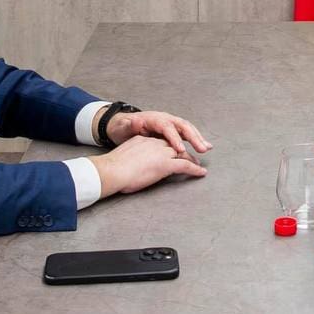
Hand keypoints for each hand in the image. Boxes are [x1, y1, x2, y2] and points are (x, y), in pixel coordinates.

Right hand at [90, 135, 206, 197]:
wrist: (112, 170)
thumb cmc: (113, 168)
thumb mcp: (125, 155)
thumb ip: (133, 154)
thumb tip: (136, 162)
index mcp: (145, 140)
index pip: (162, 141)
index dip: (171, 145)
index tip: (176, 150)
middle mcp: (155, 143)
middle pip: (175, 146)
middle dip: (185, 151)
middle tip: (194, 156)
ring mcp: (162, 153)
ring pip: (182, 154)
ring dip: (193, 159)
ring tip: (199, 165)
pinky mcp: (166, 164)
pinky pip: (185, 165)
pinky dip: (195, 169)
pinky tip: (201, 172)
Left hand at [105, 109, 212, 154]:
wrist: (123, 126)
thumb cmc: (123, 128)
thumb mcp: (123, 127)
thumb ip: (129, 125)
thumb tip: (135, 120)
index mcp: (154, 119)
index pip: (167, 127)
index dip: (175, 138)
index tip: (180, 149)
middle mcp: (165, 119)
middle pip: (182, 126)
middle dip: (193, 137)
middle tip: (201, 149)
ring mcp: (170, 123)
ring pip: (187, 128)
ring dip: (198, 137)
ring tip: (206, 148)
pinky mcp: (173, 130)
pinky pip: (186, 133)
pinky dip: (196, 139)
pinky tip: (203, 146)